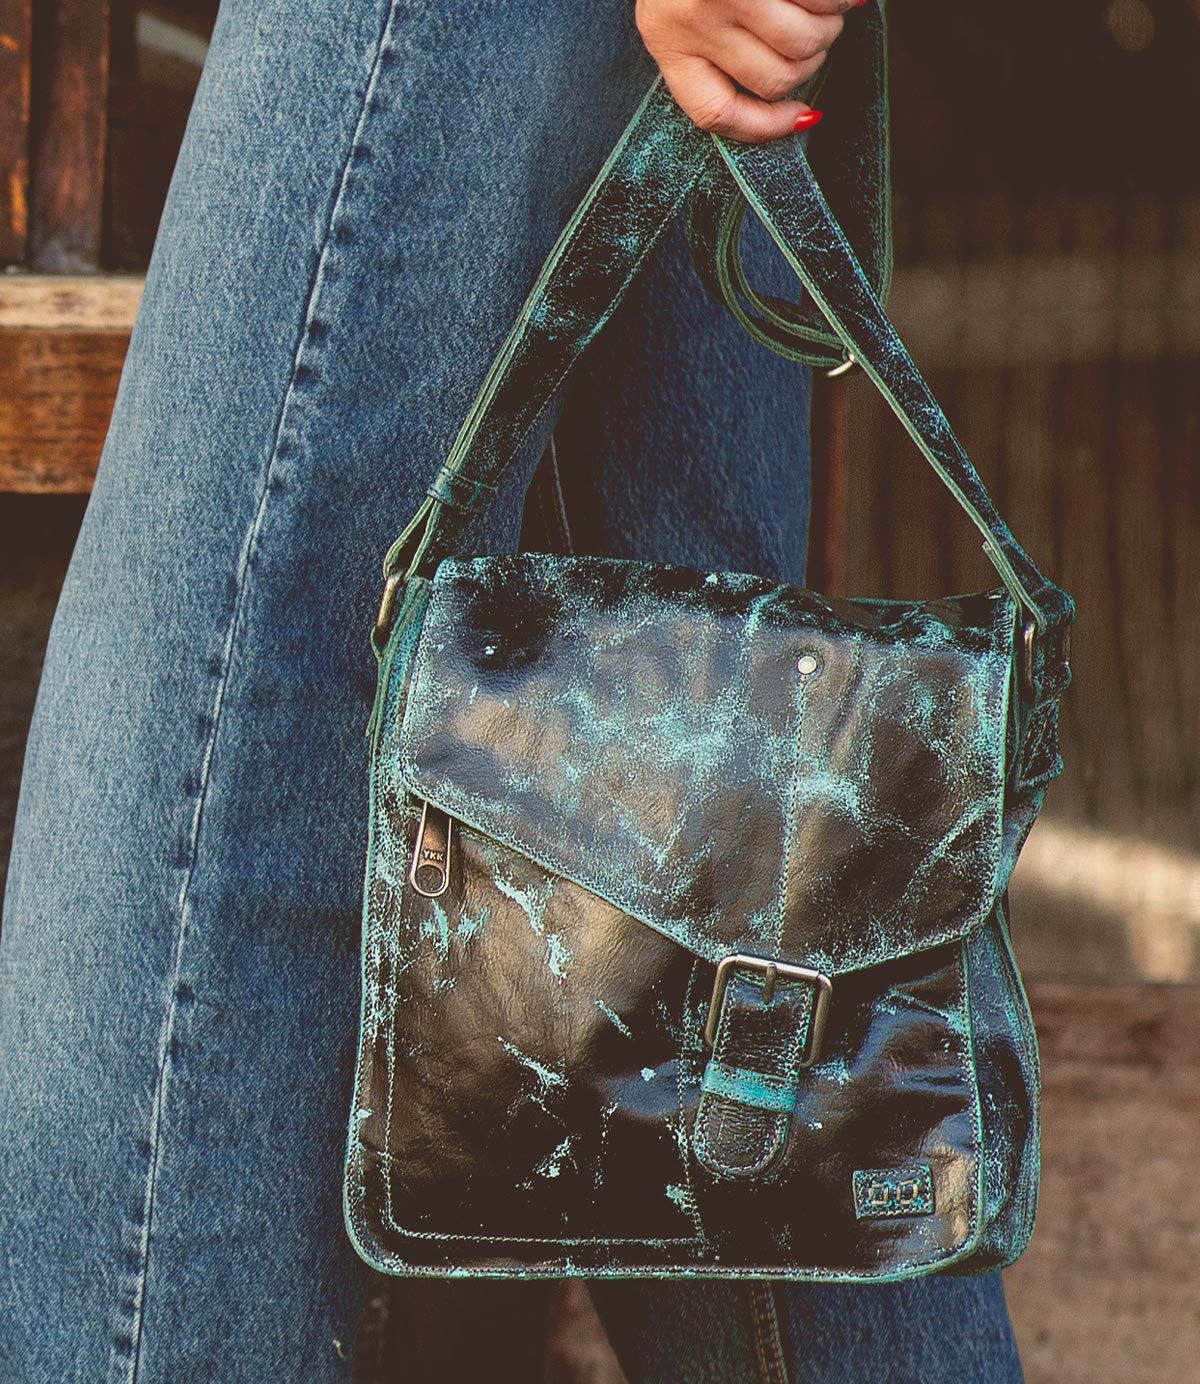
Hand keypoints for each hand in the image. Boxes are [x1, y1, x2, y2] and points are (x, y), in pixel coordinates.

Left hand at [636, 0, 864, 142]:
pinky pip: (820, 2)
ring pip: (804, 43)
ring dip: (830, 21)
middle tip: (819, 25)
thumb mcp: (686, 1)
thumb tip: (798, 109)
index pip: (715, 112)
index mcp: (666, 39)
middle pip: (778, 79)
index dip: (766, 127)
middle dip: (813, 56)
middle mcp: (691, 18)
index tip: (803, 118)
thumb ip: (720, 48)